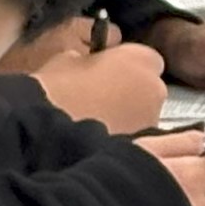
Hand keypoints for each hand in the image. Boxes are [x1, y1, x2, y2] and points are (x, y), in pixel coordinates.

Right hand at [27, 34, 169, 136]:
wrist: (49, 137)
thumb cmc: (56, 91)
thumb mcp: (67, 59)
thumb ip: (91, 59)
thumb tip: (88, 64)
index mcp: (140, 60)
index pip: (145, 58)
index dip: (125, 64)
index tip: (105, 72)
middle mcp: (155, 90)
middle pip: (148, 89)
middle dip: (130, 92)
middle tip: (99, 98)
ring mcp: (152, 122)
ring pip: (143, 115)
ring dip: (127, 116)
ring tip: (94, 122)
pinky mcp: (143, 147)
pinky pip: (136, 137)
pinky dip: (123, 136)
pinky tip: (98, 140)